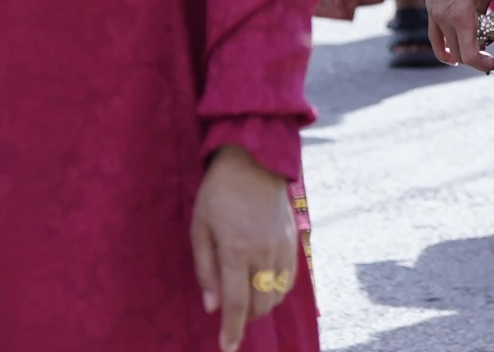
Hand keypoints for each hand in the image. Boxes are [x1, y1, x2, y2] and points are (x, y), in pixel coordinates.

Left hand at [191, 146, 297, 350]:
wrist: (254, 160)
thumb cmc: (218, 193)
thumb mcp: (199, 228)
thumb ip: (205, 269)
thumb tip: (212, 307)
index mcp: (235, 250)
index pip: (237, 303)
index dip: (232, 329)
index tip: (227, 348)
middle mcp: (263, 253)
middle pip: (260, 305)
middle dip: (245, 318)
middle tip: (232, 315)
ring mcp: (282, 248)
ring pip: (276, 296)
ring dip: (261, 306)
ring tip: (246, 299)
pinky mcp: (294, 243)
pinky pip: (289, 281)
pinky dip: (276, 291)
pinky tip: (263, 286)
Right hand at [423, 0, 493, 72]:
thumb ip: (483, 14)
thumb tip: (485, 29)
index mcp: (461, 16)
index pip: (469, 54)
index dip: (483, 64)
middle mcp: (444, 19)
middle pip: (458, 54)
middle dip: (476, 59)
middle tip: (491, 56)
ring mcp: (434, 15)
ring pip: (446, 48)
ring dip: (461, 54)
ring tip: (476, 54)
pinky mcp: (430, 10)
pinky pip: (434, 37)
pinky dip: (442, 50)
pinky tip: (450, 58)